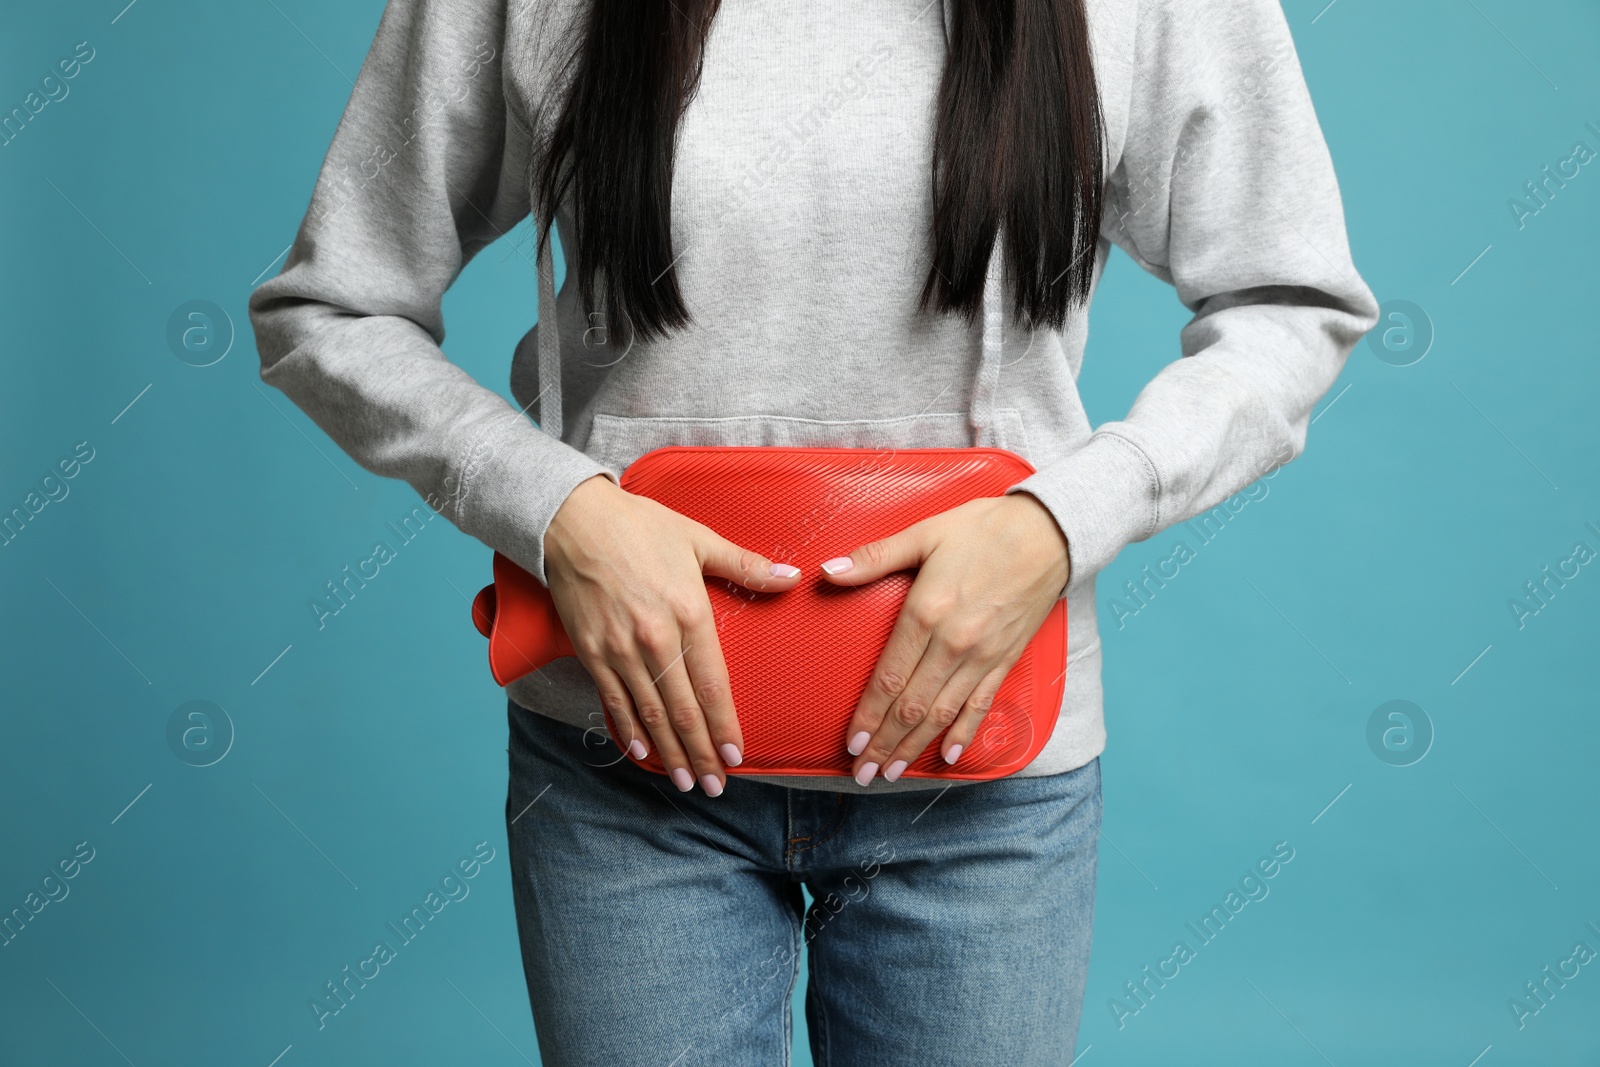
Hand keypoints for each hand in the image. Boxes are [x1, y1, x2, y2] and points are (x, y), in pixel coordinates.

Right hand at [544, 474, 802, 795]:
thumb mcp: (699, 540)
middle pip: (683, 710)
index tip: (734, 756)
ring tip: (685, 780)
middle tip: (715, 785)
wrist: (573, 519)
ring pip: (649, 713)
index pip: (712, 686)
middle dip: (701, 753)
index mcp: (689, 614)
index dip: (723, 726)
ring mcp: (620, 649)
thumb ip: (746, 566)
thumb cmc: (640, 526)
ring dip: (669, 751)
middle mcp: (655, 639)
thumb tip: (793, 576)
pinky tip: (641, 752)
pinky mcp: (591, 651)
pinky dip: (628, 730)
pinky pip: (613, 700)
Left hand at [819, 492, 1069, 784]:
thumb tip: (828, 571)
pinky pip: (981, 705)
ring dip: (914, 747)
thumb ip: (874, 557)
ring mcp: (983, 656)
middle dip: (884, 745)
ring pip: (942, 713)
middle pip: (912, 706)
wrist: (1051, 533)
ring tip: (892, 774)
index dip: (868, 716)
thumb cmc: (984, 528)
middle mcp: (954, 643)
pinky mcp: (1006, 659)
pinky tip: (946, 757)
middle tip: (861, 775)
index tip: (851, 743)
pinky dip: (963, 734)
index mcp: (927, 612)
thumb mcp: (924, 533)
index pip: (889, 678)